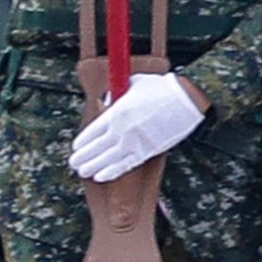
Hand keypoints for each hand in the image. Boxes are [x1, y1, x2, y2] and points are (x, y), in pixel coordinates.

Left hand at [72, 71, 203, 180]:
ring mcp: (134, 142)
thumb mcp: (133, 85)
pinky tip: (101, 176)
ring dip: (93, 167)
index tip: (76, 147)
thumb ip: (117, 95)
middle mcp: (121, 130)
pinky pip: (125, 165)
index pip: (91, 132)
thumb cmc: (162, 88)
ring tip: (84, 172)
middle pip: (95, 148)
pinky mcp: (147, 151)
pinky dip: (112, 172)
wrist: (187, 99)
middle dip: (83, 157)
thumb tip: (106, 101)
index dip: (82, 142)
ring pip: (107, 160)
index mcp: (116, 112)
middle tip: (74, 163)